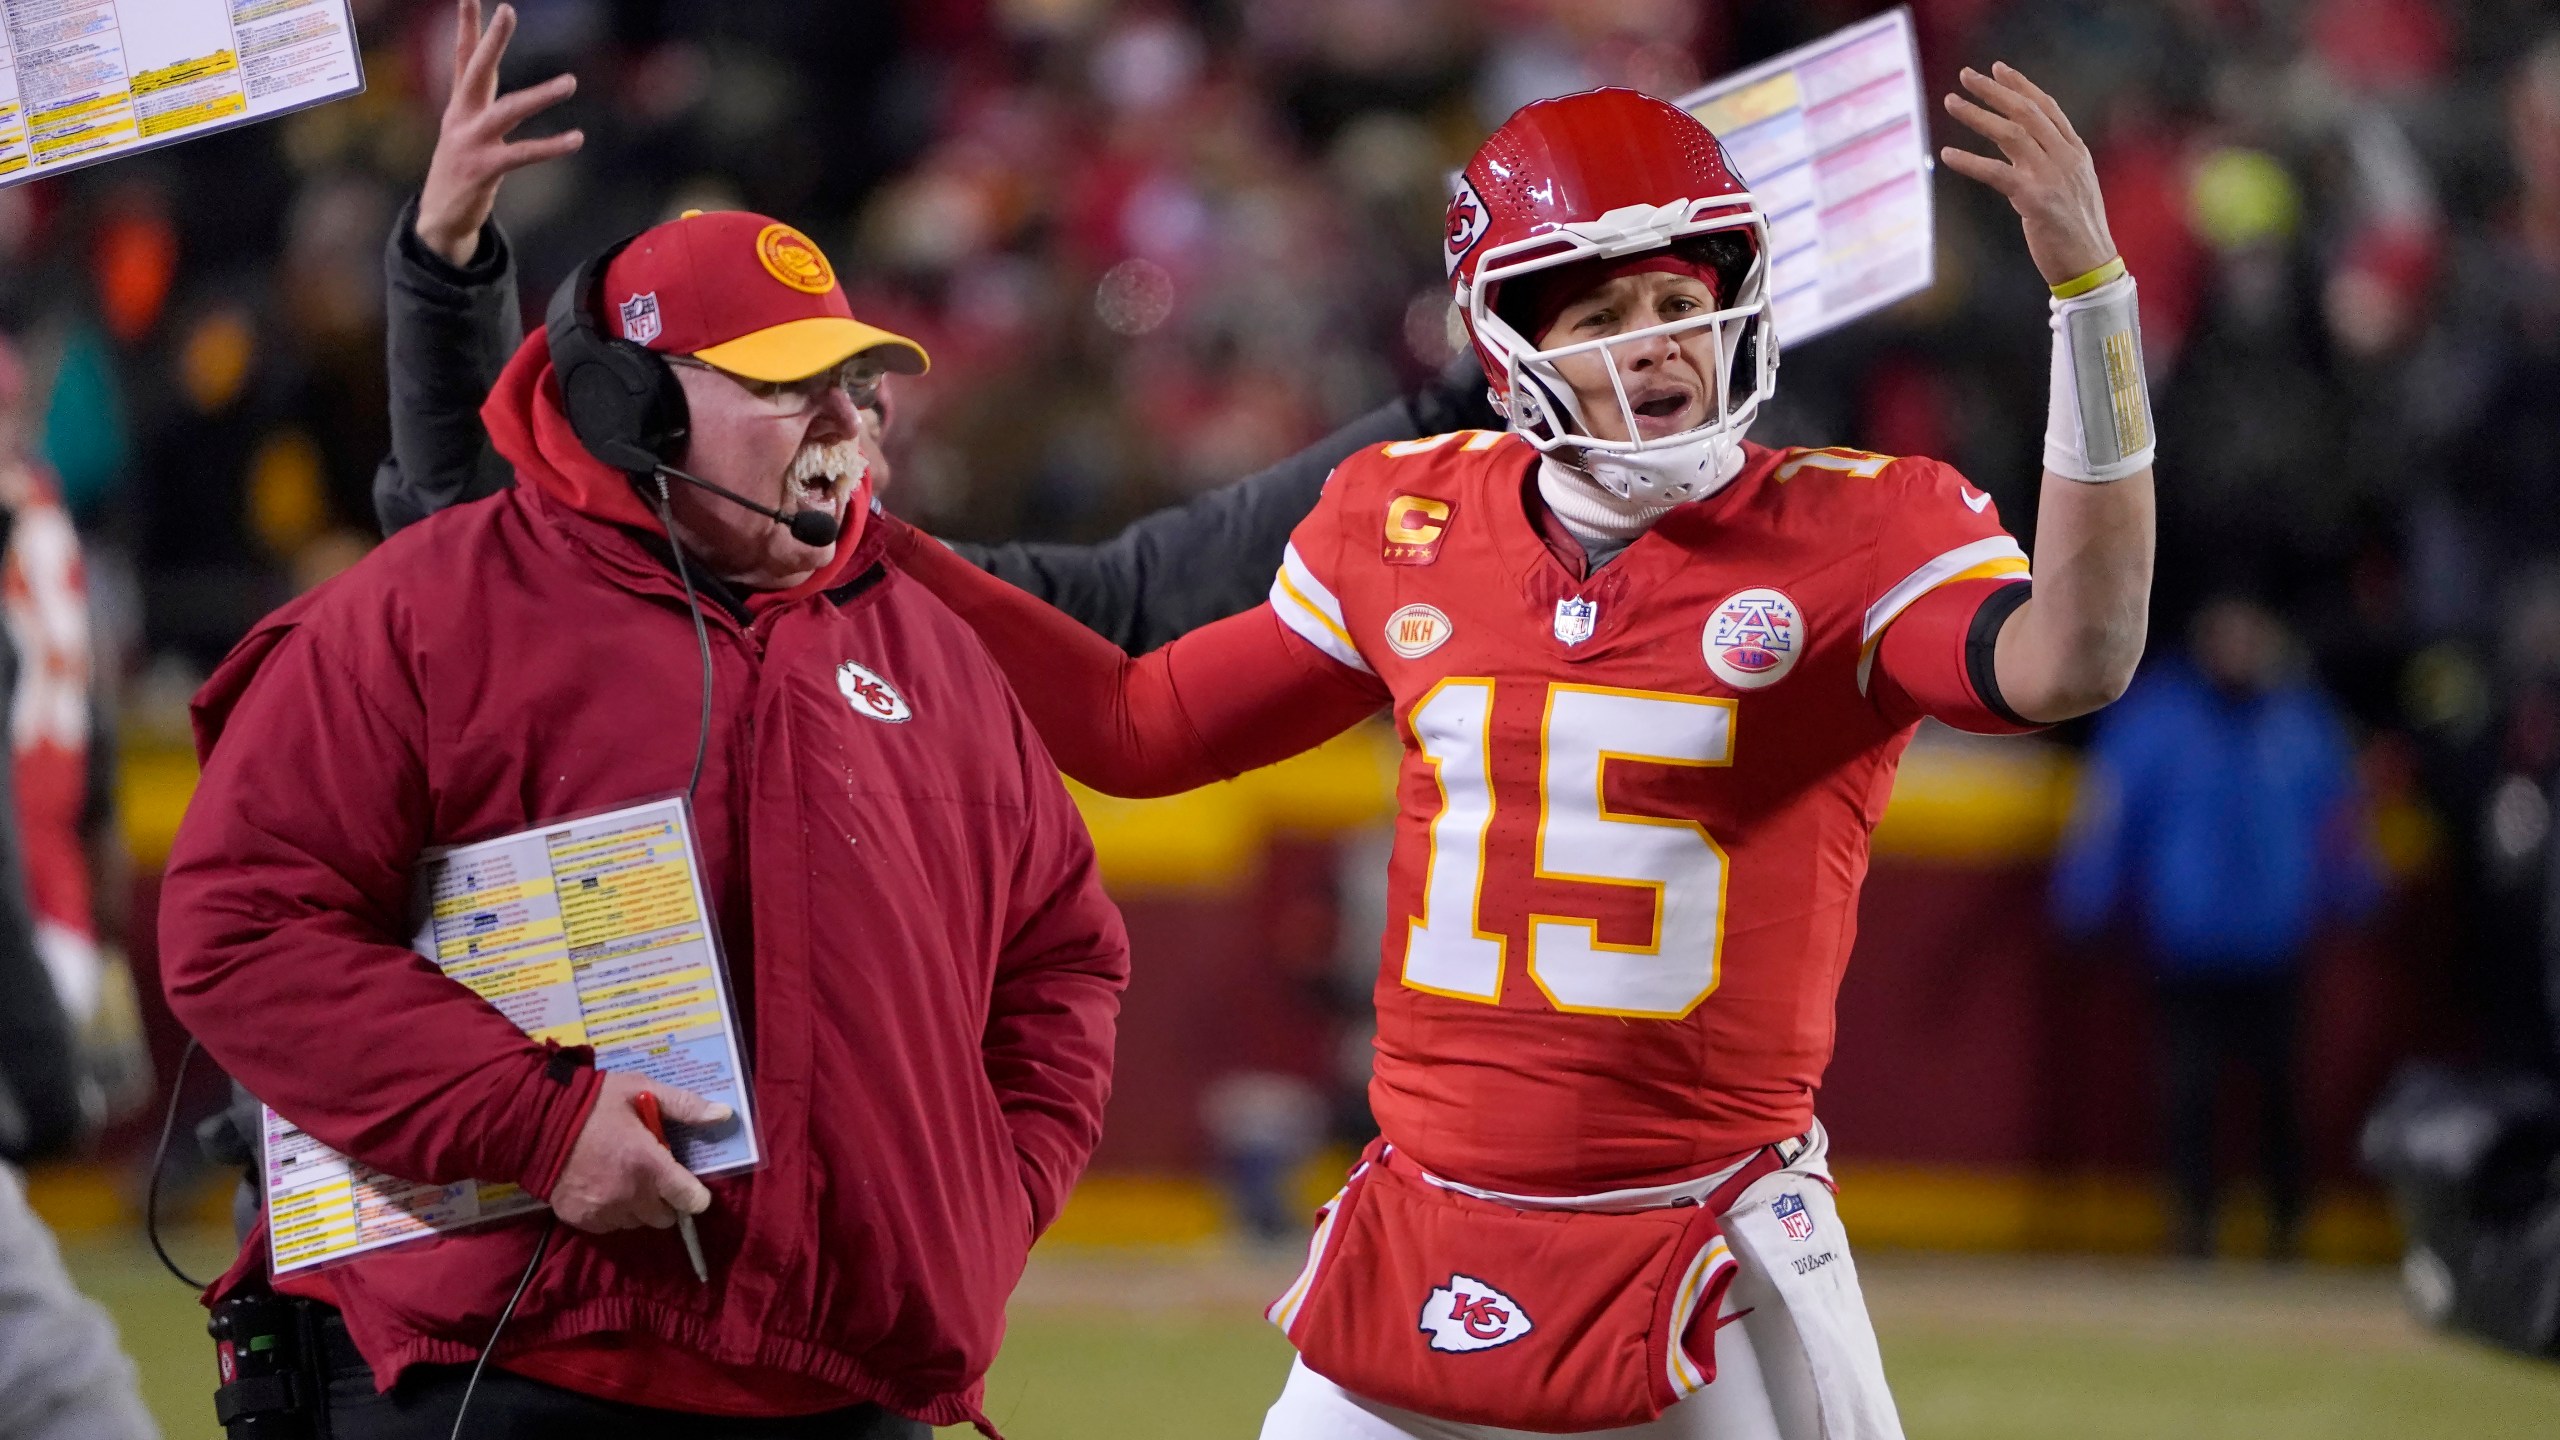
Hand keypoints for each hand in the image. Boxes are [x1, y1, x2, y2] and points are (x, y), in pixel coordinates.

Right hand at [415, 0, 584, 266]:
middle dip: (492, 39)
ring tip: (571, 82)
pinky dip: (551, 146)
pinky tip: (576, 139)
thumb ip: (479, 98)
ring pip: (508, 110)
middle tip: (507, 9)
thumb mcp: (465, 129)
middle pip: (477, 70)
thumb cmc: (461, 169)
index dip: (468, 27)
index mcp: (459, 105)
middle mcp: (461, 117)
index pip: (463, 58)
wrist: (440, 218)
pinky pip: (523, 153)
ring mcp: (470, 142)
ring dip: (541, 95)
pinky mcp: (483, 169)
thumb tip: (489, 67)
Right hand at [547, 1072, 726, 1232]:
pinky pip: (610, 1225)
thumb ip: (685, 1106)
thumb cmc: (593, 1103)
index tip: (690, 1185)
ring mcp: (603, 1211)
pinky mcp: (581, 1220)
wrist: (534, 1122)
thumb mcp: (641, 1091)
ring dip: (638, 1207)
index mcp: (648, 1165)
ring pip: (637, 1222)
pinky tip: (602, 1186)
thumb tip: (724, 1115)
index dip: (695, 1195)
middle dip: (665, 1199)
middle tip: (651, 1175)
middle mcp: (629, 1195)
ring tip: (624, 1178)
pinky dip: (612, 1212)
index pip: (690, 1200)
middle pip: (665, 1217)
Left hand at [1939, 62, 2116, 288]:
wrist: (2091, 264)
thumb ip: (2049, 161)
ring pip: (2011, 134)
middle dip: (1994, 91)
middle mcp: (2065, 157)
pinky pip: (1997, 173)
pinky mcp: (2035, 200)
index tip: (1998, 69)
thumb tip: (2019, 143)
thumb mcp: (2070, 185)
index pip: (2046, 107)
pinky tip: (1947, 154)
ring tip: (1951, 102)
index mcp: (2075, 151)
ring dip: (1977, 116)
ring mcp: (2051, 177)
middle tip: (1965, 75)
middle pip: (2026, 112)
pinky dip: (1970, 161)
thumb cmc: (2076, 229)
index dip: (2021, 86)